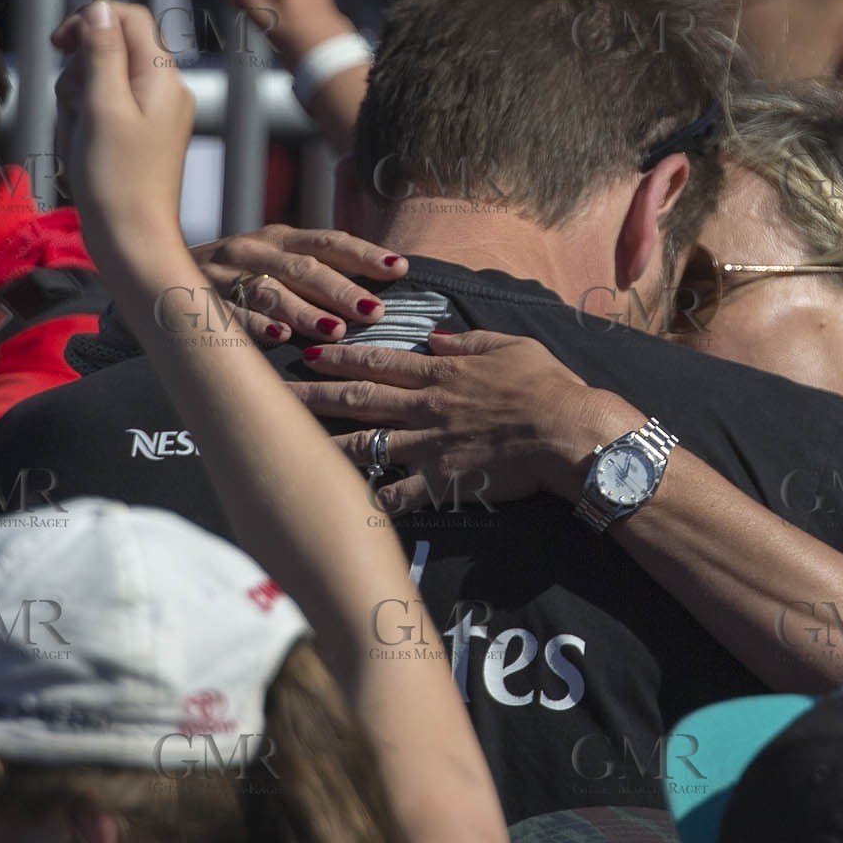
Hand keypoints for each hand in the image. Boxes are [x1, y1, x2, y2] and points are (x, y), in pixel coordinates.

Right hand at [51, 2, 193, 262]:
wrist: (131, 238)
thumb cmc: (116, 178)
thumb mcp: (102, 106)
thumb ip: (102, 53)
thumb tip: (100, 8)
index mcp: (163, 78)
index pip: (130, 19)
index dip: (91, 21)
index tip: (59, 44)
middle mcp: (164, 92)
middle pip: (109, 50)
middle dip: (79, 73)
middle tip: (77, 109)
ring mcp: (152, 115)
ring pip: (97, 82)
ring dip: (76, 104)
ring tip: (80, 138)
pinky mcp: (136, 136)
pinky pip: (100, 113)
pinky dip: (82, 125)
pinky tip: (81, 151)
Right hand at [191, 225, 406, 343]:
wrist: (154, 272)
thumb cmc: (237, 275)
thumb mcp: (275, 261)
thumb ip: (317, 270)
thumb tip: (379, 289)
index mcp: (280, 238)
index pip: (329, 242)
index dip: (364, 253)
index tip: (399, 268)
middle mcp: (253, 250)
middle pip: (304, 267)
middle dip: (341, 290)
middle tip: (373, 311)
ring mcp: (224, 273)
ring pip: (270, 291)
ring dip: (304, 312)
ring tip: (335, 331)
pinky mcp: (197, 298)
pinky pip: (229, 314)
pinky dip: (256, 326)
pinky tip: (280, 339)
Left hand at [288, 331, 641, 511]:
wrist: (568, 431)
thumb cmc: (548, 385)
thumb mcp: (511, 346)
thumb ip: (469, 341)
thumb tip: (436, 336)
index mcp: (441, 373)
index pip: (378, 361)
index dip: (338, 357)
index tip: (307, 354)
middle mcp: (426, 407)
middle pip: (357, 398)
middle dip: (311, 395)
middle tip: (274, 395)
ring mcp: (430, 445)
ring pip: (366, 444)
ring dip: (326, 445)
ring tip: (291, 447)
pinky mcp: (443, 481)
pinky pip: (400, 495)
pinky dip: (375, 501)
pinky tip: (351, 506)